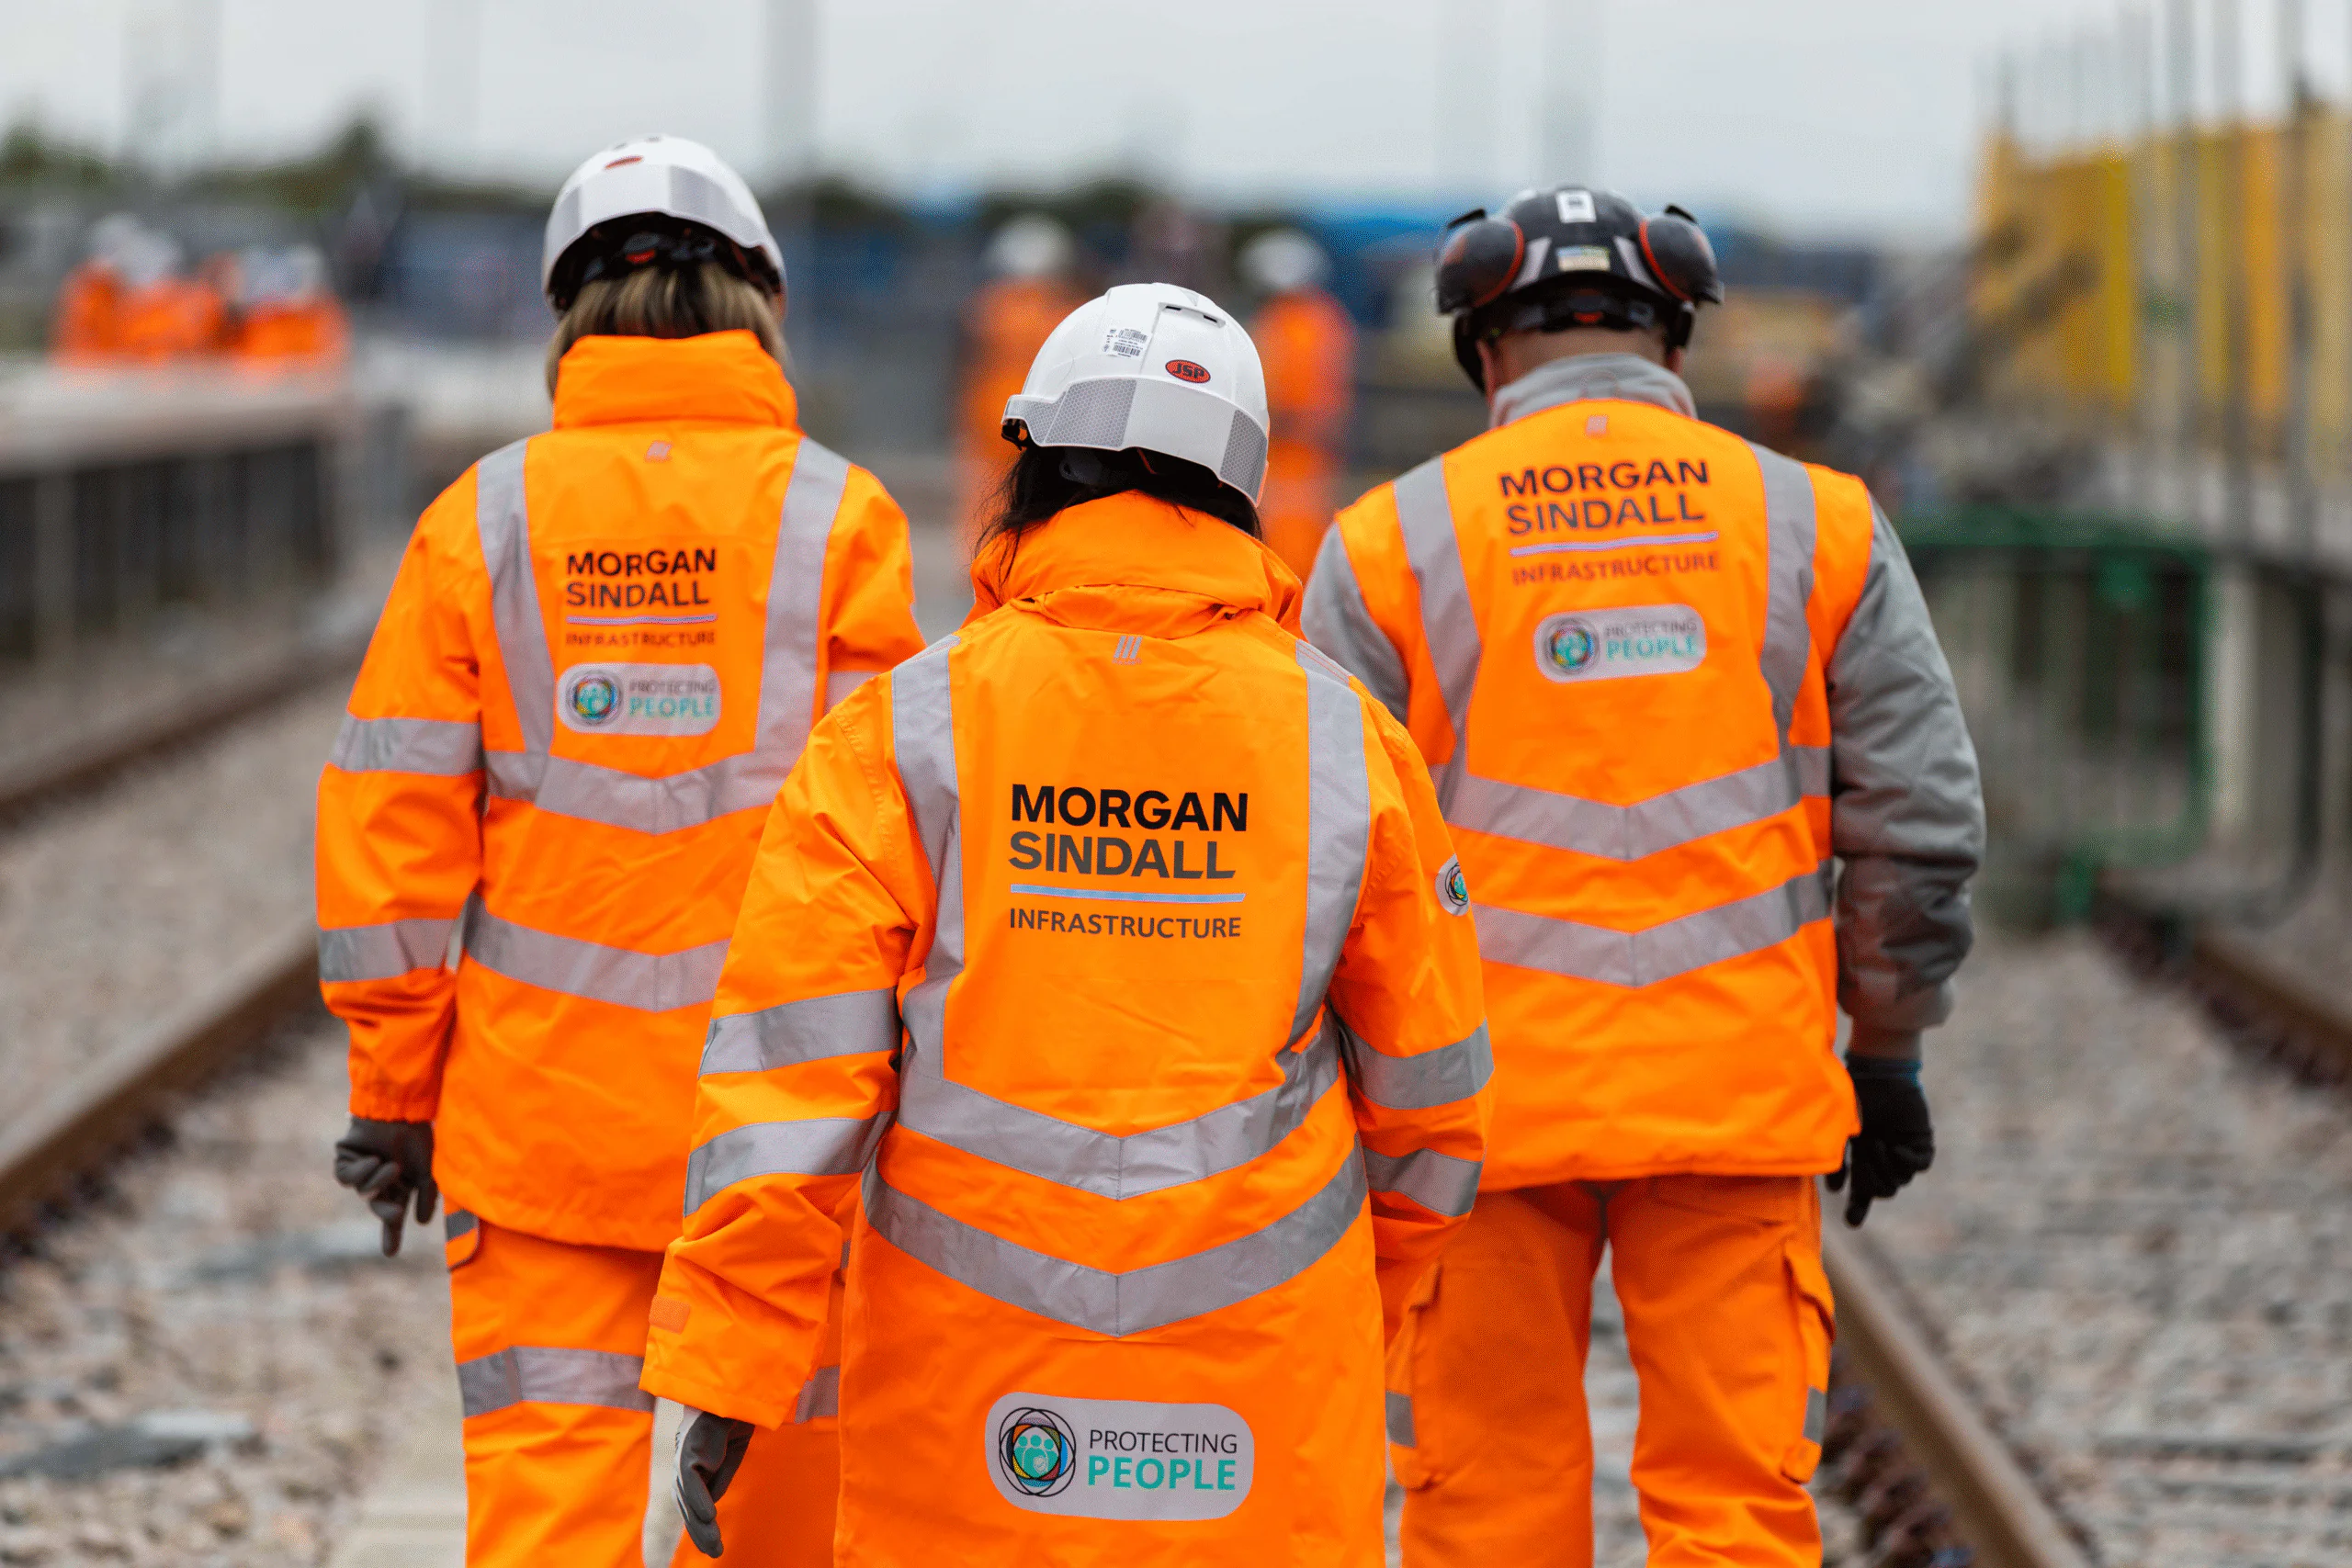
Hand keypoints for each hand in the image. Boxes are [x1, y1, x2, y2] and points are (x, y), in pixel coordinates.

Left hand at [332, 1119, 436, 1255]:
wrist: (400, 1111)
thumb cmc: (417, 1138)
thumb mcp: (429, 1171)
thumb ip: (426, 1196)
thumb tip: (422, 1222)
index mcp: (399, 1186)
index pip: (393, 1215)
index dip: (391, 1235)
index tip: (390, 1255)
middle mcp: (379, 1181)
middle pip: (377, 1207)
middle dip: (385, 1213)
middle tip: (396, 1214)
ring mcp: (361, 1170)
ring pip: (362, 1191)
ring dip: (377, 1182)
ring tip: (390, 1166)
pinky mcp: (345, 1159)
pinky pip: (346, 1177)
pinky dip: (360, 1171)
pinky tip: (372, 1159)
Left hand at [674, 1406, 753, 1557]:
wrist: (733, 1384)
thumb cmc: (733, 1411)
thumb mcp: (732, 1450)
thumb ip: (720, 1475)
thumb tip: (708, 1507)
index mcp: (696, 1461)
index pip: (693, 1498)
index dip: (699, 1522)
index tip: (712, 1544)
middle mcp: (685, 1460)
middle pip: (688, 1503)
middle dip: (699, 1530)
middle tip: (715, 1553)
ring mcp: (685, 1454)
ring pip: (687, 1496)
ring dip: (700, 1523)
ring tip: (714, 1547)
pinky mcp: (688, 1448)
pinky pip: (691, 1479)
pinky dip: (698, 1498)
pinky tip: (709, 1516)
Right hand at [1827, 1059, 1932, 1227]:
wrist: (1879, 1072)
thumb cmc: (1855, 1096)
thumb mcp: (1841, 1130)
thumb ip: (1838, 1156)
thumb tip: (1834, 1189)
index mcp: (1862, 1155)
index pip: (1861, 1190)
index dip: (1858, 1208)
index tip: (1853, 1223)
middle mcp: (1882, 1156)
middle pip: (1882, 1190)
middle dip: (1871, 1183)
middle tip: (1863, 1164)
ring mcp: (1902, 1149)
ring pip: (1899, 1180)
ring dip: (1885, 1167)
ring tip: (1877, 1145)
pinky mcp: (1920, 1141)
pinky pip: (1918, 1165)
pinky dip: (1906, 1160)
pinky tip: (1894, 1147)